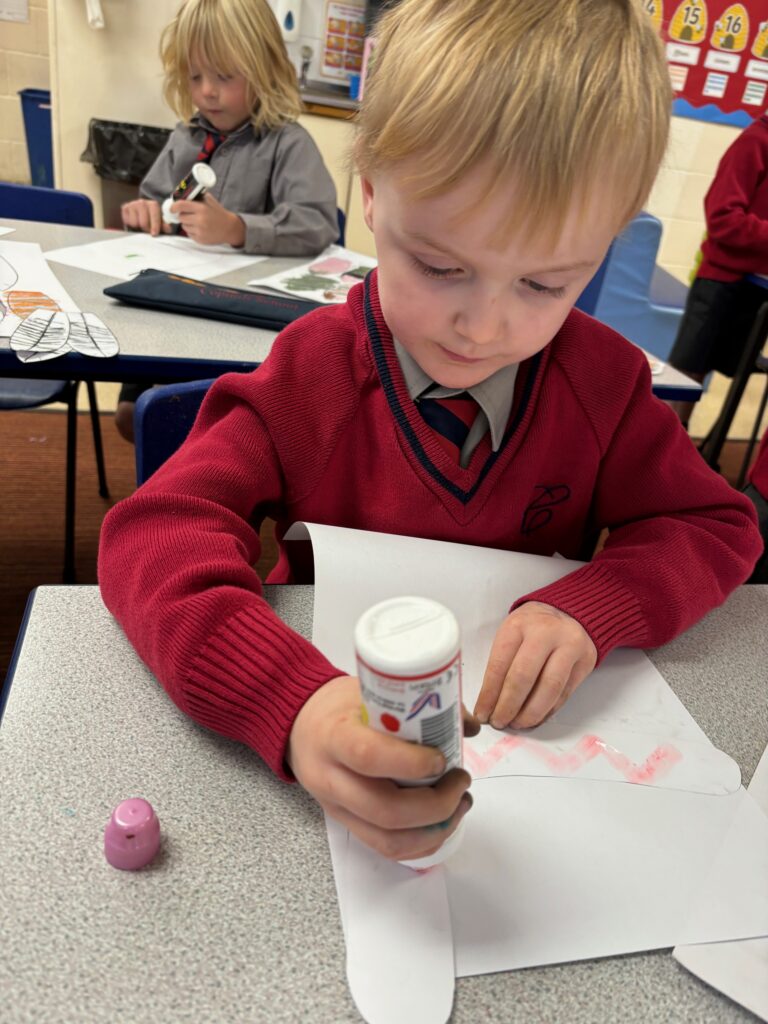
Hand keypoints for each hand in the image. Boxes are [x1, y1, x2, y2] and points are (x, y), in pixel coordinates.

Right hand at [121, 198, 164, 235]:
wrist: (141, 212)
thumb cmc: (152, 218)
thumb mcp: (160, 221)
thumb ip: (164, 225)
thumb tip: (168, 228)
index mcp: (153, 205)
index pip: (154, 214)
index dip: (155, 225)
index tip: (154, 233)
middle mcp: (142, 202)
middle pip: (143, 222)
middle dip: (146, 229)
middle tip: (147, 230)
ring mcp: (132, 204)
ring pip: (134, 223)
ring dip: (137, 227)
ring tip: (140, 225)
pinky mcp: (124, 208)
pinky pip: (127, 221)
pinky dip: (130, 224)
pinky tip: (134, 222)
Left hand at [171, 193, 244, 246]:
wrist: (229, 228)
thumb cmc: (218, 213)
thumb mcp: (210, 201)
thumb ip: (197, 197)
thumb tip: (181, 194)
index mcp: (202, 208)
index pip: (181, 205)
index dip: (174, 206)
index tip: (172, 208)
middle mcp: (200, 220)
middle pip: (181, 217)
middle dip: (183, 215)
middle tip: (190, 215)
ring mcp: (200, 231)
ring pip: (184, 226)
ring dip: (187, 223)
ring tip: (198, 222)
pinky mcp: (200, 239)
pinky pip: (189, 234)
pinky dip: (192, 231)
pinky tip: (201, 229)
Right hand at [287, 675, 473, 860]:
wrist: (299, 725)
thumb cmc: (340, 705)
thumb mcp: (370, 690)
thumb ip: (416, 705)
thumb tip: (468, 725)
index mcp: (334, 736)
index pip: (368, 756)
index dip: (411, 763)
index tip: (442, 758)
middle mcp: (331, 779)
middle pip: (385, 811)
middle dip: (437, 805)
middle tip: (462, 781)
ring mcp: (337, 808)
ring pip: (388, 840)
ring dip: (435, 830)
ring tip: (461, 804)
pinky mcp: (346, 824)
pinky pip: (385, 849)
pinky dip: (422, 845)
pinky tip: (443, 823)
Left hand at [474, 602, 596, 728]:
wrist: (570, 611)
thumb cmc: (533, 626)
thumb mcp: (512, 633)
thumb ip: (502, 664)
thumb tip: (489, 704)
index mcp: (519, 626)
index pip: (500, 665)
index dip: (489, 695)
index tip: (482, 713)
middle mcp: (545, 633)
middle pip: (523, 677)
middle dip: (508, 706)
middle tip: (499, 722)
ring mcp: (568, 646)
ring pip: (549, 688)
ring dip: (530, 713)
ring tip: (517, 723)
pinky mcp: (584, 662)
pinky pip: (564, 693)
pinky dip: (548, 710)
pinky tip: (535, 717)